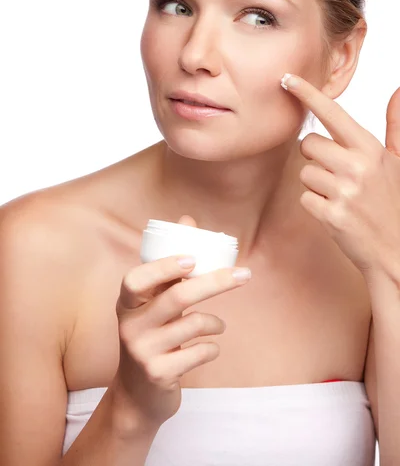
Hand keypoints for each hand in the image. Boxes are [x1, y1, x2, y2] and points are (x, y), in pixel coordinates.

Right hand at [112, 216, 249, 428]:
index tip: (192, 259)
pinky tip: (207, 349)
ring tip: (217, 325)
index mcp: (127, 303)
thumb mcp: (152, 304)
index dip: (163, 267)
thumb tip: (188, 220)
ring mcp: (142, 351)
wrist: (137, 397)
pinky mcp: (159, 374)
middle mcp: (130, 325)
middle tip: (244, 276)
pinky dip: (212, 347)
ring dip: (215, 322)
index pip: (136, 279)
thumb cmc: (151, 337)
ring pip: (194, 323)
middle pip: (177, 296)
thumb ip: (169, 267)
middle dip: (215, 282)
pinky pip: (200, 351)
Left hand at [281, 73, 399, 273]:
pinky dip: (316, 205)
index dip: (308, 94)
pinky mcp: (331, 215)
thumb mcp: (398, 162)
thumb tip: (398, 91)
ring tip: (342, 197)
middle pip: (308, 144)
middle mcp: (357, 167)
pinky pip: (305, 198)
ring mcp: (344, 192)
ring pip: (305, 172)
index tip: (287, 79)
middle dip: (316, 157)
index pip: (333, 114)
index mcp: (371, 149)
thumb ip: (396, 126)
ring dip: (317, 184)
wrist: (396, 251)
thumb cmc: (394, 203)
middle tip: (338, 174)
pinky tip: (337, 212)